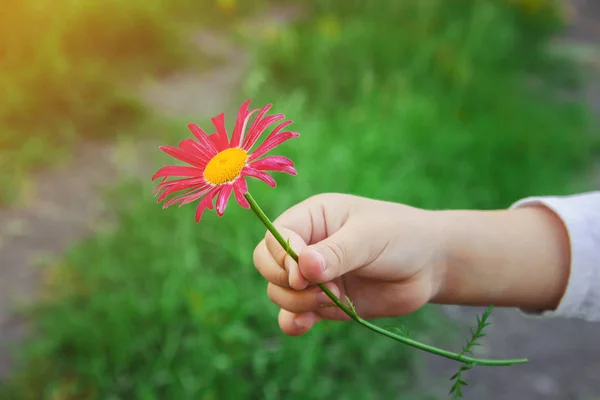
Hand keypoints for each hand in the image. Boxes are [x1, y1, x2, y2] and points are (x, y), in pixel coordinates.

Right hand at [253, 193, 448, 335]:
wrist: (430, 265)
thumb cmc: (401, 237)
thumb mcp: (369, 237)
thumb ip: (336, 252)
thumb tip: (303, 268)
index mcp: (312, 218)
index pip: (275, 236)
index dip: (282, 258)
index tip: (304, 275)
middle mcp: (307, 245)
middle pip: (267, 264)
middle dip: (287, 282)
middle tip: (322, 287)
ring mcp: (314, 276)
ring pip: (278, 291)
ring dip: (299, 302)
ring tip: (336, 297)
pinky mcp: (324, 302)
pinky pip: (293, 315)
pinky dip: (293, 322)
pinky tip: (306, 324)